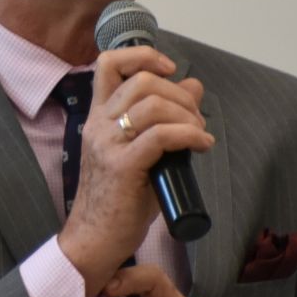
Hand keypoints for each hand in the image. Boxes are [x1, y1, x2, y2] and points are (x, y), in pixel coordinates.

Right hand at [56, 47, 214, 294]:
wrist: (94, 240)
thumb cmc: (119, 201)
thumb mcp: (142, 153)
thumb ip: (164, 120)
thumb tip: (194, 86)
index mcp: (97, 117)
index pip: (108, 64)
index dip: (143, 56)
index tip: (170, 70)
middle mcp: (98, 125)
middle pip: (141, 81)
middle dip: (179, 93)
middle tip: (195, 118)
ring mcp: (108, 145)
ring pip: (152, 105)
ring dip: (187, 115)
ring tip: (199, 134)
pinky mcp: (122, 167)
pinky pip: (161, 136)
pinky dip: (190, 135)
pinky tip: (202, 146)